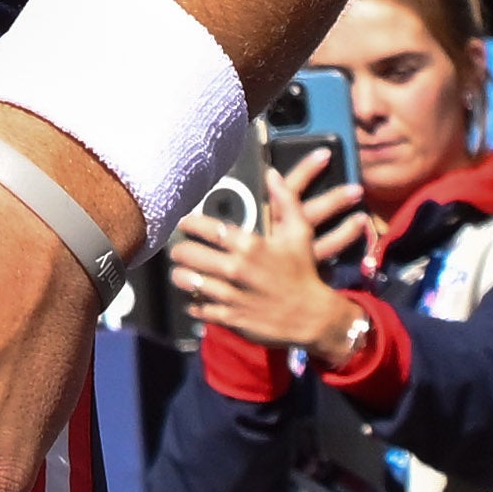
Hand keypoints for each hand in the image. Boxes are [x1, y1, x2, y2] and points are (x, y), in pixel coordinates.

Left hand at [165, 149, 369, 356]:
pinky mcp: (230, 318)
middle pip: (189, 254)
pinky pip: (199, 308)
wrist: (314, 317)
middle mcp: (236, 269)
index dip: (189, 223)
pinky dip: (193, 303)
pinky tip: (193, 298)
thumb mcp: (299, 233)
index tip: (183, 222)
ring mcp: (231, 295)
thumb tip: (272, 173)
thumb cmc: (304, 272)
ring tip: (180, 272)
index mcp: (249, 245)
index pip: (206, 228)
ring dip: (180, 276)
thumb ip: (285, 201)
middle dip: (180, 251)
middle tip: (178, 250)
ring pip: (188, 281)